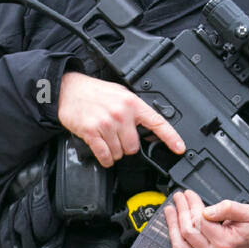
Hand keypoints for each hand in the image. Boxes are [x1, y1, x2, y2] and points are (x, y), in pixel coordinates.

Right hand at [57, 71, 184, 167]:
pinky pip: (105, 155)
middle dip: (127, 146)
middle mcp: (121, 114)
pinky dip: (105, 158)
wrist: (68, 89)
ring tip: (107, 138)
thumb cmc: (96, 93)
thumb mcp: (121, 94)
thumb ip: (136, 111)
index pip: (157, 123)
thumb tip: (150, 129)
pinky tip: (103, 152)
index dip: (171, 138)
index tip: (180, 148)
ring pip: (119, 153)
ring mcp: (106, 123)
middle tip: (118, 136)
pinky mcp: (91, 132)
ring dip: (114, 151)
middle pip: (134, 147)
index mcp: (132, 103)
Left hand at [155, 190, 248, 247]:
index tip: (189, 194)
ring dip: (171, 228)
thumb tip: (207, 210)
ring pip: (180, 246)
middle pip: (188, 231)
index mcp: (224, 241)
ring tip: (169, 212)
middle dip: (181, 211)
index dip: (192, 205)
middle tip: (178, 198)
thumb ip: (229, 208)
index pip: (199, 220)